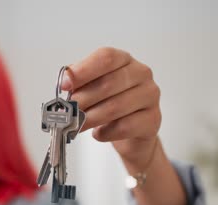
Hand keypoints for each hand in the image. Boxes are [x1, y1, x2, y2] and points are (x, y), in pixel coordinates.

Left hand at [62, 47, 160, 172]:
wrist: (132, 131)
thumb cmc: (109, 103)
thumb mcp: (92, 88)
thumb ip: (79, 82)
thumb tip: (65, 82)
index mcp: (124, 60)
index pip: (106, 57)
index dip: (83, 70)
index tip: (64, 84)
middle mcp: (140, 74)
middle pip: (108, 84)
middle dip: (83, 99)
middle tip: (67, 111)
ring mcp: (150, 96)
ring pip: (115, 107)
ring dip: (90, 118)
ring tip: (77, 125)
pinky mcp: (152, 119)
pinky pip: (124, 127)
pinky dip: (105, 132)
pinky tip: (98, 134)